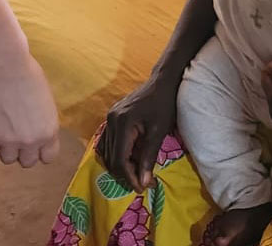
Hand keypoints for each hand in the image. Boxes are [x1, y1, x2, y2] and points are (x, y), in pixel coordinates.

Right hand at [0, 54, 60, 167]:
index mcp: (49, 130)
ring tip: (4, 128)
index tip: (36, 142)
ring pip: (8, 159)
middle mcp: (31, 140)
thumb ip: (43, 120)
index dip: (41, 149)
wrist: (4, 65)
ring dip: (6, 147)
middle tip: (18, 134)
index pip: (49, 157)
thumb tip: (38, 128)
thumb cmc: (27, 73)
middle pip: (28, 162)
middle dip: (23, 150)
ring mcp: (9, 141)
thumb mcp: (45, 99)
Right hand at [97, 72, 178, 190]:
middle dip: (126, 174)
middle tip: (143, 182)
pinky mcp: (112, 117)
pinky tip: (129, 159)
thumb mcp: (159, 132)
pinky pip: (107, 142)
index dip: (129, 177)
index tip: (143, 188)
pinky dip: (115, 155)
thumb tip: (144, 183)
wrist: (162, 82)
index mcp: (122, 123)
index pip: (120, 159)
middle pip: (111, 158)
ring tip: (137, 172)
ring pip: (107, 152)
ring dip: (120, 166)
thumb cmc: (164, 105)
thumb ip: (148, 157)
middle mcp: (111, 120)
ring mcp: (110, 118)